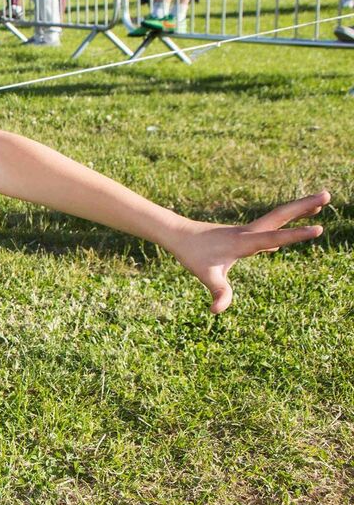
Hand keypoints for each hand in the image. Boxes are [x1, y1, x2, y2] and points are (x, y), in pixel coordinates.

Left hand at [166, 192, 328, 312]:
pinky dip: (282, 225)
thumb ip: (217, 292)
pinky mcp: (242, 235)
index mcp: (244, 242)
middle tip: (328, 194)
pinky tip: (283, 237)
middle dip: (304, 206)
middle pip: (280, 216)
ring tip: (320, 201)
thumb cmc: (191, 254)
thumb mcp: (205, 275)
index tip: (320, 229)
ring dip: (297, 210)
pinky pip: (268, 228)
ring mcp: (246, 231)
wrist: (176, 235)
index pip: (276, 238)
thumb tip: (216, 310)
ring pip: (276, 218)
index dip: (297, 235)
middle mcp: (248, 232)